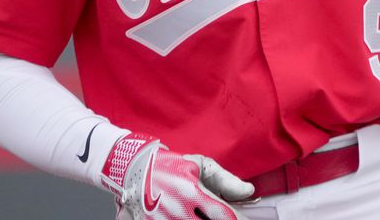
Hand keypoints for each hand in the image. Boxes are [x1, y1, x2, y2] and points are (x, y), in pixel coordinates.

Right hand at [100, 133, 254, 219]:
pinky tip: (191, 215)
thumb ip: (226, 180)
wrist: (132, 169)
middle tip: (227, 217)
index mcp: (191, 192)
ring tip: (202, 213)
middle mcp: (177, 211)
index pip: (224, 215)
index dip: (239, 219)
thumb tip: (248, 192)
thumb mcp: (200, 166)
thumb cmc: (169, 166)